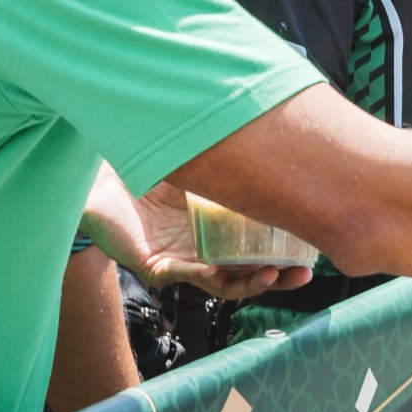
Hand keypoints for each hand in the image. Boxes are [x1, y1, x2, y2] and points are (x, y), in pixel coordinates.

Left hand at [82, 170, 311, 300]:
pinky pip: (189, 276)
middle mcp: (206, 245)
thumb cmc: (145, 165)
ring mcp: (184, 259)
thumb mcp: (198, 158)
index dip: (286, 245)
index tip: (314, 240)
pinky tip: (226, 270)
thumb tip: (272, 129)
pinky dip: (210, 277)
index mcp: (220, 222)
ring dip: (253, 283)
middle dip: (281, 275)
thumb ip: (229, 155)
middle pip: (250, 268)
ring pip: (225, 282)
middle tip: (305, 272)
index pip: (260, 242)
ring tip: (274, 276)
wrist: (98, 178)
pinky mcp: (159, 267)